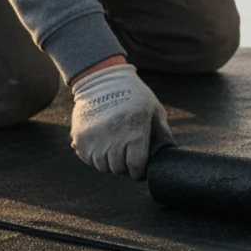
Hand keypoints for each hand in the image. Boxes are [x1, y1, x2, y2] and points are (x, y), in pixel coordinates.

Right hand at [71, 63, 174, 179]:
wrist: (102, 79)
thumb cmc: (134, 95)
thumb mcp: (154, 109)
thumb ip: (162, 131)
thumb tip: (170, 151)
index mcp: (135, 134)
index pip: (136, 166)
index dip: (139, 171)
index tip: (140, 169)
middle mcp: (114, 140)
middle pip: (118, 168)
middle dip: (125, 167)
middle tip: (127, 160)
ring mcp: (95, 140)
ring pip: (102, 166)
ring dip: (109, 163)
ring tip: (115, 152)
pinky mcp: (80, 137)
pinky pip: (87, 158)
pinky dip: (95, 157)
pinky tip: (102, 147)